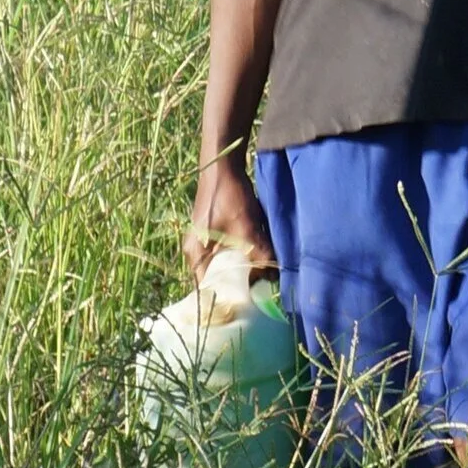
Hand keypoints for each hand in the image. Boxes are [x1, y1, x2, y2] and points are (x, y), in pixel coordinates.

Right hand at [185, 152, 276, 284]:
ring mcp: (204, 242)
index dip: (227, 296)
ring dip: (242, 267)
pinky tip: (258, 255)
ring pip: (224, 263)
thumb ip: (257, 254)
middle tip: (261, 288)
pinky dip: (242, 255)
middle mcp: (196, 252)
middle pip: (217, 277)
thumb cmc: (229, 197)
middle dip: (239, 282)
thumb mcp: (247, 228)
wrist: (223, 167)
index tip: (248, 301)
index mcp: (196, 256)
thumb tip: (272, 278)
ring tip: (263, 275)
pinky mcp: (214, 232)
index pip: (208, 288)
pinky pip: (227, 251)